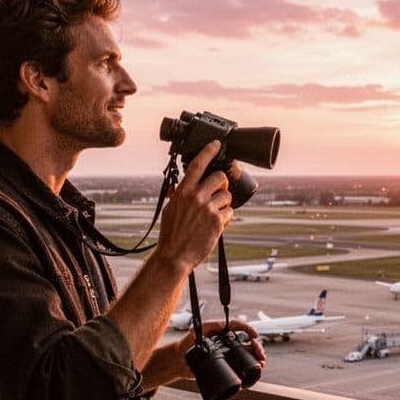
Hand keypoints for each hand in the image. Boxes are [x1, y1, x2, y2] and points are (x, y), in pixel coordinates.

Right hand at [154, 141, 232, 273]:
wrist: (174, 256)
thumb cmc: (171, 234)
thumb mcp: (169, 210)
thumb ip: (178, 196)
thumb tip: (178, 188)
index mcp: (182, 192)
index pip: (197, 164)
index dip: (208, 151)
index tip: (216, 144)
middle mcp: (196, 197)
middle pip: (220, 177)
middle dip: (223, 183)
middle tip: (220, 190)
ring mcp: (208, 208)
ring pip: (227, 195)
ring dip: (224, 203)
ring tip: (215, 214)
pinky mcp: (218, 221)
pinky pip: (230, 212)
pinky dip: (226, 218)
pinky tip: (216, 225)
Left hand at [180, 319, 266, 369]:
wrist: (179, 361)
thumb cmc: (186, 343)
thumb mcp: (196, 331)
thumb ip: (209, 325)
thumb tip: (224, 325)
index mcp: (223, 333)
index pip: (240, 329)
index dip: (249, 330)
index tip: (254, 335)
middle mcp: (228, 344)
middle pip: (248, 345)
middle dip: (258, 349)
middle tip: (260, 355)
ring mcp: (228, 357)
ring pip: (248, 359)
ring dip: (257, 361)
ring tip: (260, 365)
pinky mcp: (226, 369)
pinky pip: (240, 372)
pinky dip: (249, 375)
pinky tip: (252, 377)